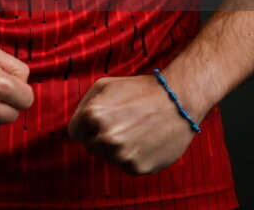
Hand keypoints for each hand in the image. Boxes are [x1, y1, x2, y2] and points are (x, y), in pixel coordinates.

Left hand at [68, 74, 196, 174]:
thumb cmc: (140, 90)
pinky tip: (145, 139)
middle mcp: (106, 137)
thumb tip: (76, 125)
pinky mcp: (138, 168)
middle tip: (121, 122)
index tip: (100, 119)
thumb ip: (85, 104)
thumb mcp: (106, 84)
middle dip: (100, 135)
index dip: (86, 124)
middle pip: (91, 146)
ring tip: (135, 129)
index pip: (75, 132)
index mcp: (94, 115)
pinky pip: (126, 165)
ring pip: (108, 157)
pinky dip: (133, 156)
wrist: (177, 101)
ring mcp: (122, 155)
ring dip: (117, 147)